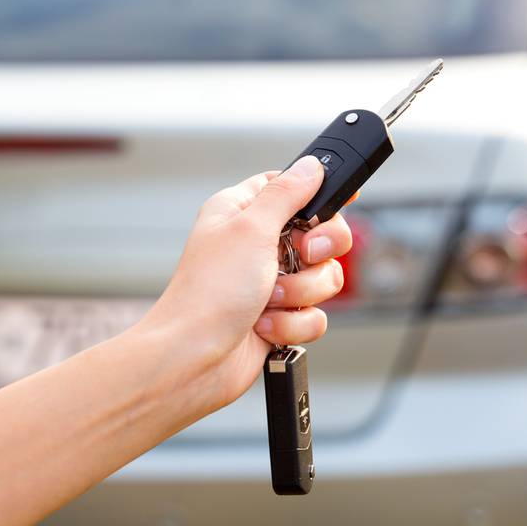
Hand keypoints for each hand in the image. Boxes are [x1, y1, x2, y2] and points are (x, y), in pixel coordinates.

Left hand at [140, 156, 352, 412]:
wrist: (193, 359)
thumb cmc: (207, 294)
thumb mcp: (250, 229)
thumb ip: (287, 194)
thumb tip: (311, 166)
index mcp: (244, 213)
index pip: (293, 188)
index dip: (318, 196)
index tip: (333, 207)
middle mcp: (258, 245)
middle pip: (322, 234)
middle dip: (318, 253)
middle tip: (301, 257)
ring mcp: (271, 284)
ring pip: (323, 279)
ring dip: (300, 294)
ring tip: (268, 300)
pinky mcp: (280, 317)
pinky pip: (314, 316)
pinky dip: (292, 324)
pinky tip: (263, 326)